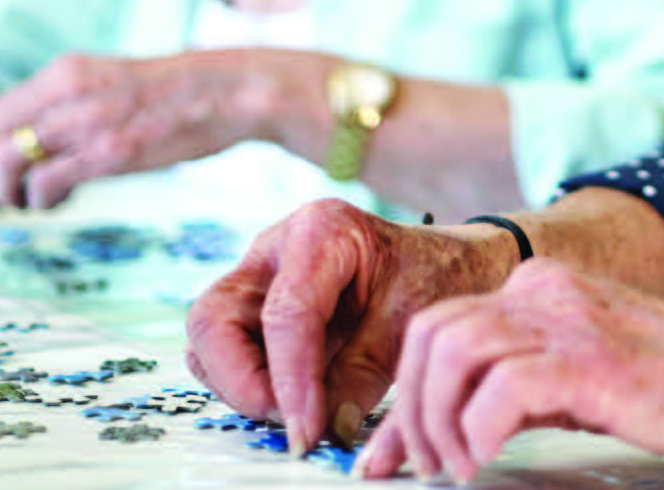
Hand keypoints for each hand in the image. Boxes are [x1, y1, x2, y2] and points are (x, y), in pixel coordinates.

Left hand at [0, 48, 314, 209]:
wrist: (231, 90)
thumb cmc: (174, 94)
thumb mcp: (109, 83)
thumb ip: (69, 103)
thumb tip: (33, 140)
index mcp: (64, 73)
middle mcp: (66, 90)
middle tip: (1, 202)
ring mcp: (88, 120)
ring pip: (7, 160)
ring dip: (7, 195)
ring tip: (30, 206)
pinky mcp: (112, 150)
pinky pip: (46, 182)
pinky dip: (39, 201)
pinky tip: (59, 204)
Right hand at [184, 199, 507, 457]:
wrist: (451, 264)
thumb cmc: (434, 276)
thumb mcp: (412, 322)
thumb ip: (365, 374)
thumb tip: (327, 429)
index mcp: (321, 231)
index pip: (285, 313)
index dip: (290, 380)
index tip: (306, 432)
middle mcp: (276, 250)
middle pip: (214, 318)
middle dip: (240, 380)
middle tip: (288, 421)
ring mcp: (261, 278)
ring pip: (212, 339)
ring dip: (241, 385)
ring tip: (298, 413)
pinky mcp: (258, 309)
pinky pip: (229, 352)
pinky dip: (249, 383)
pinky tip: (294, 402)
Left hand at [359, 260, 663, 482]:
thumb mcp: (581, 372)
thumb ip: (520, 383)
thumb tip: (456, 427)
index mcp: (538, 288)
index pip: (438, 326)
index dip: (401, 393)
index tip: (387, 452)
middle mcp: (543, 293)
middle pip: (431, 333)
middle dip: (408, 409)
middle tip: (420, 466)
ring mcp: (566, 322)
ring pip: (453, 353)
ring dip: (435, 421)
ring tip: (454, 468)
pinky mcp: (589, 362)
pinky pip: (501, 389)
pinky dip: (477, 432)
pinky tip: (484, 462)